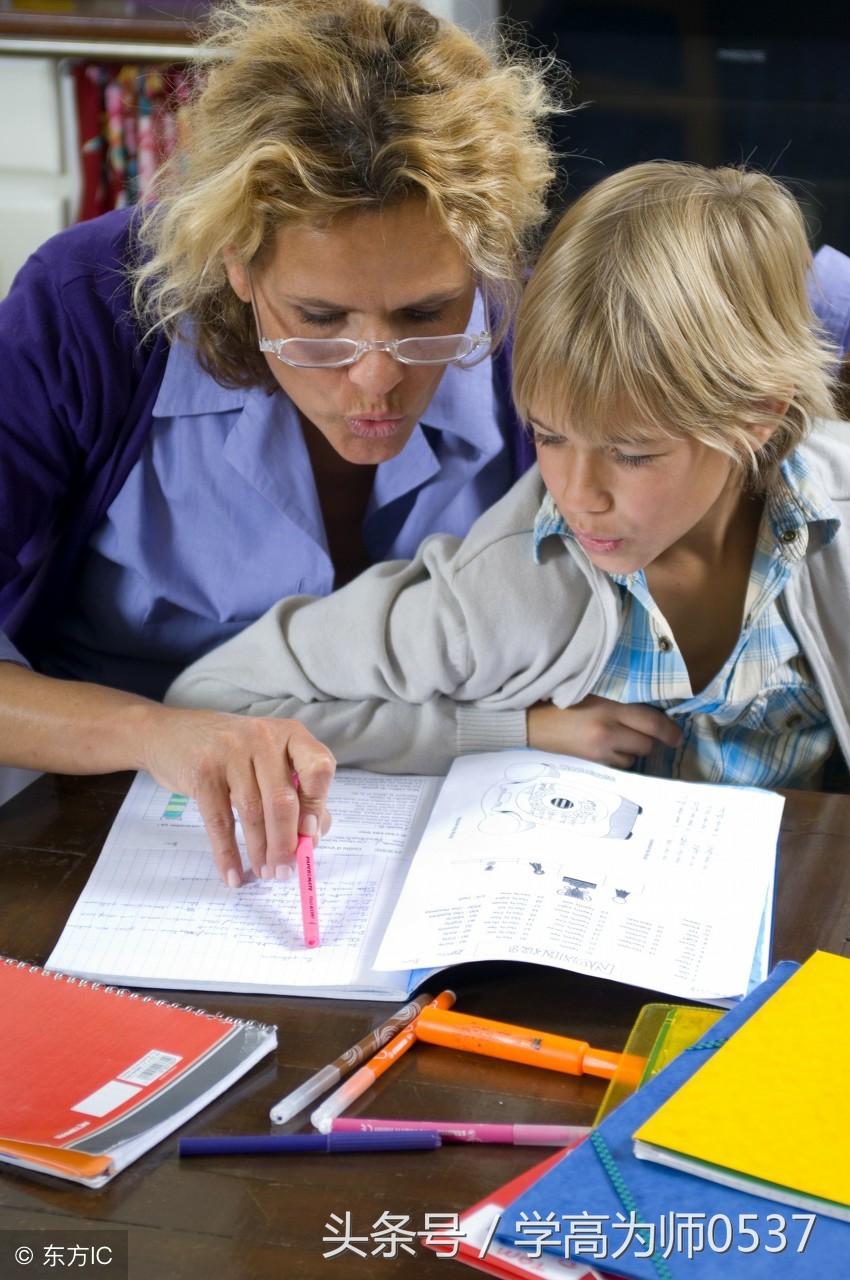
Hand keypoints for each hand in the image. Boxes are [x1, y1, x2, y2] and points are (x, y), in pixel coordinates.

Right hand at [141, 705, 335, 886]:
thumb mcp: (269, 761)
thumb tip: (314, 836)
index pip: (319, 768)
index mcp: (291, 734)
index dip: (318, 806)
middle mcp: (264, 738)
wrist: (171, 733)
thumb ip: (296, 791)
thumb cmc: (232, 753)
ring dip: (260, 851)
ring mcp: (231, 752)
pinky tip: (233, 873)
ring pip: (252, 812)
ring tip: (264, 872)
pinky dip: (227, 853)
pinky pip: (219, 821)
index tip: (312, 837)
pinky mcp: (203, 772)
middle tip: (285, 871)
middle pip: (283, 799)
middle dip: (286, 844)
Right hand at [526, 695, 682, 769]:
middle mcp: (607, 733)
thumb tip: (651, 713)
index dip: (670, 732)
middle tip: (640, 732)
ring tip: (618, 740)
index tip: (677, 736)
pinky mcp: (591, 763)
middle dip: (648, 740)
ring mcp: (599, 752)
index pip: (651, 723)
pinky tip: (608, 749)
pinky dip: (618, 760)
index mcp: (609, 709)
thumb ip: (620, 703)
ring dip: (632, 751)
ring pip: (633, 759)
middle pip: (646, 744)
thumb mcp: (594, 694)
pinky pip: (617, 767)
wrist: (530, 722)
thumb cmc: (562, 703)